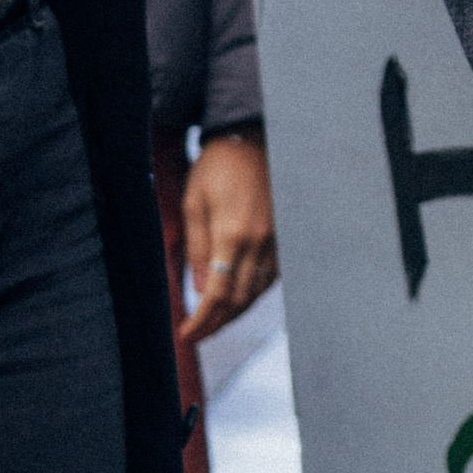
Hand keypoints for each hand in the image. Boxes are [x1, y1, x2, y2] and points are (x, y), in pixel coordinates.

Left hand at [180, 130, 279, 344]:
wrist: (251, 137)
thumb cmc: (217, 166)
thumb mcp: (194, 204)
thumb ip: (196, 250)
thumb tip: (200, 292)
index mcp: (232, 234)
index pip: (218, 294)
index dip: (202, 321)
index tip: (186, 335)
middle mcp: (260, 242)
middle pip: (241, 300)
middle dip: (218, 323)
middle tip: (198, 334)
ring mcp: (277, 239)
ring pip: (259, 292)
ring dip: (237, 312)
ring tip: (216, 322)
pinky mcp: (285, 234)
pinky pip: (272, 276)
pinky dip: (255, 293)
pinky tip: (241, 297)